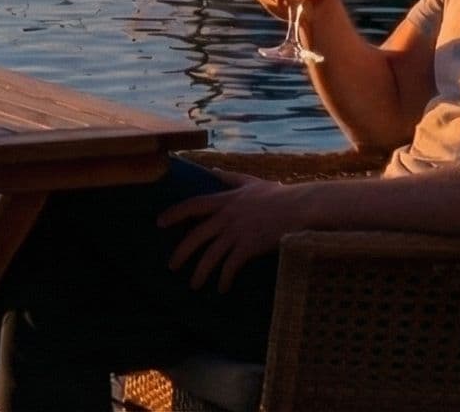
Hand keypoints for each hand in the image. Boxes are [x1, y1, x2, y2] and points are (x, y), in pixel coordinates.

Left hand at [158, 172, 300, 289]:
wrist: (300, 208)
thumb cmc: (278, 195)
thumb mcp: (250, 181)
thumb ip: (230, 178)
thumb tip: (212, 171)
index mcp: (226, 200)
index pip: (193, 205)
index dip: (174, 213)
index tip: (159, 222)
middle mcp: (227, 216)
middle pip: (196, 235)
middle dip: (181, 252)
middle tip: (171, 266)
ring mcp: (237, 232)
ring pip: (211, 254)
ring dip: (200, 271)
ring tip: (193, 285)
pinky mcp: (249, 246)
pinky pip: (231, 266)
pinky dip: (224, 278)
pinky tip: (221, 288)